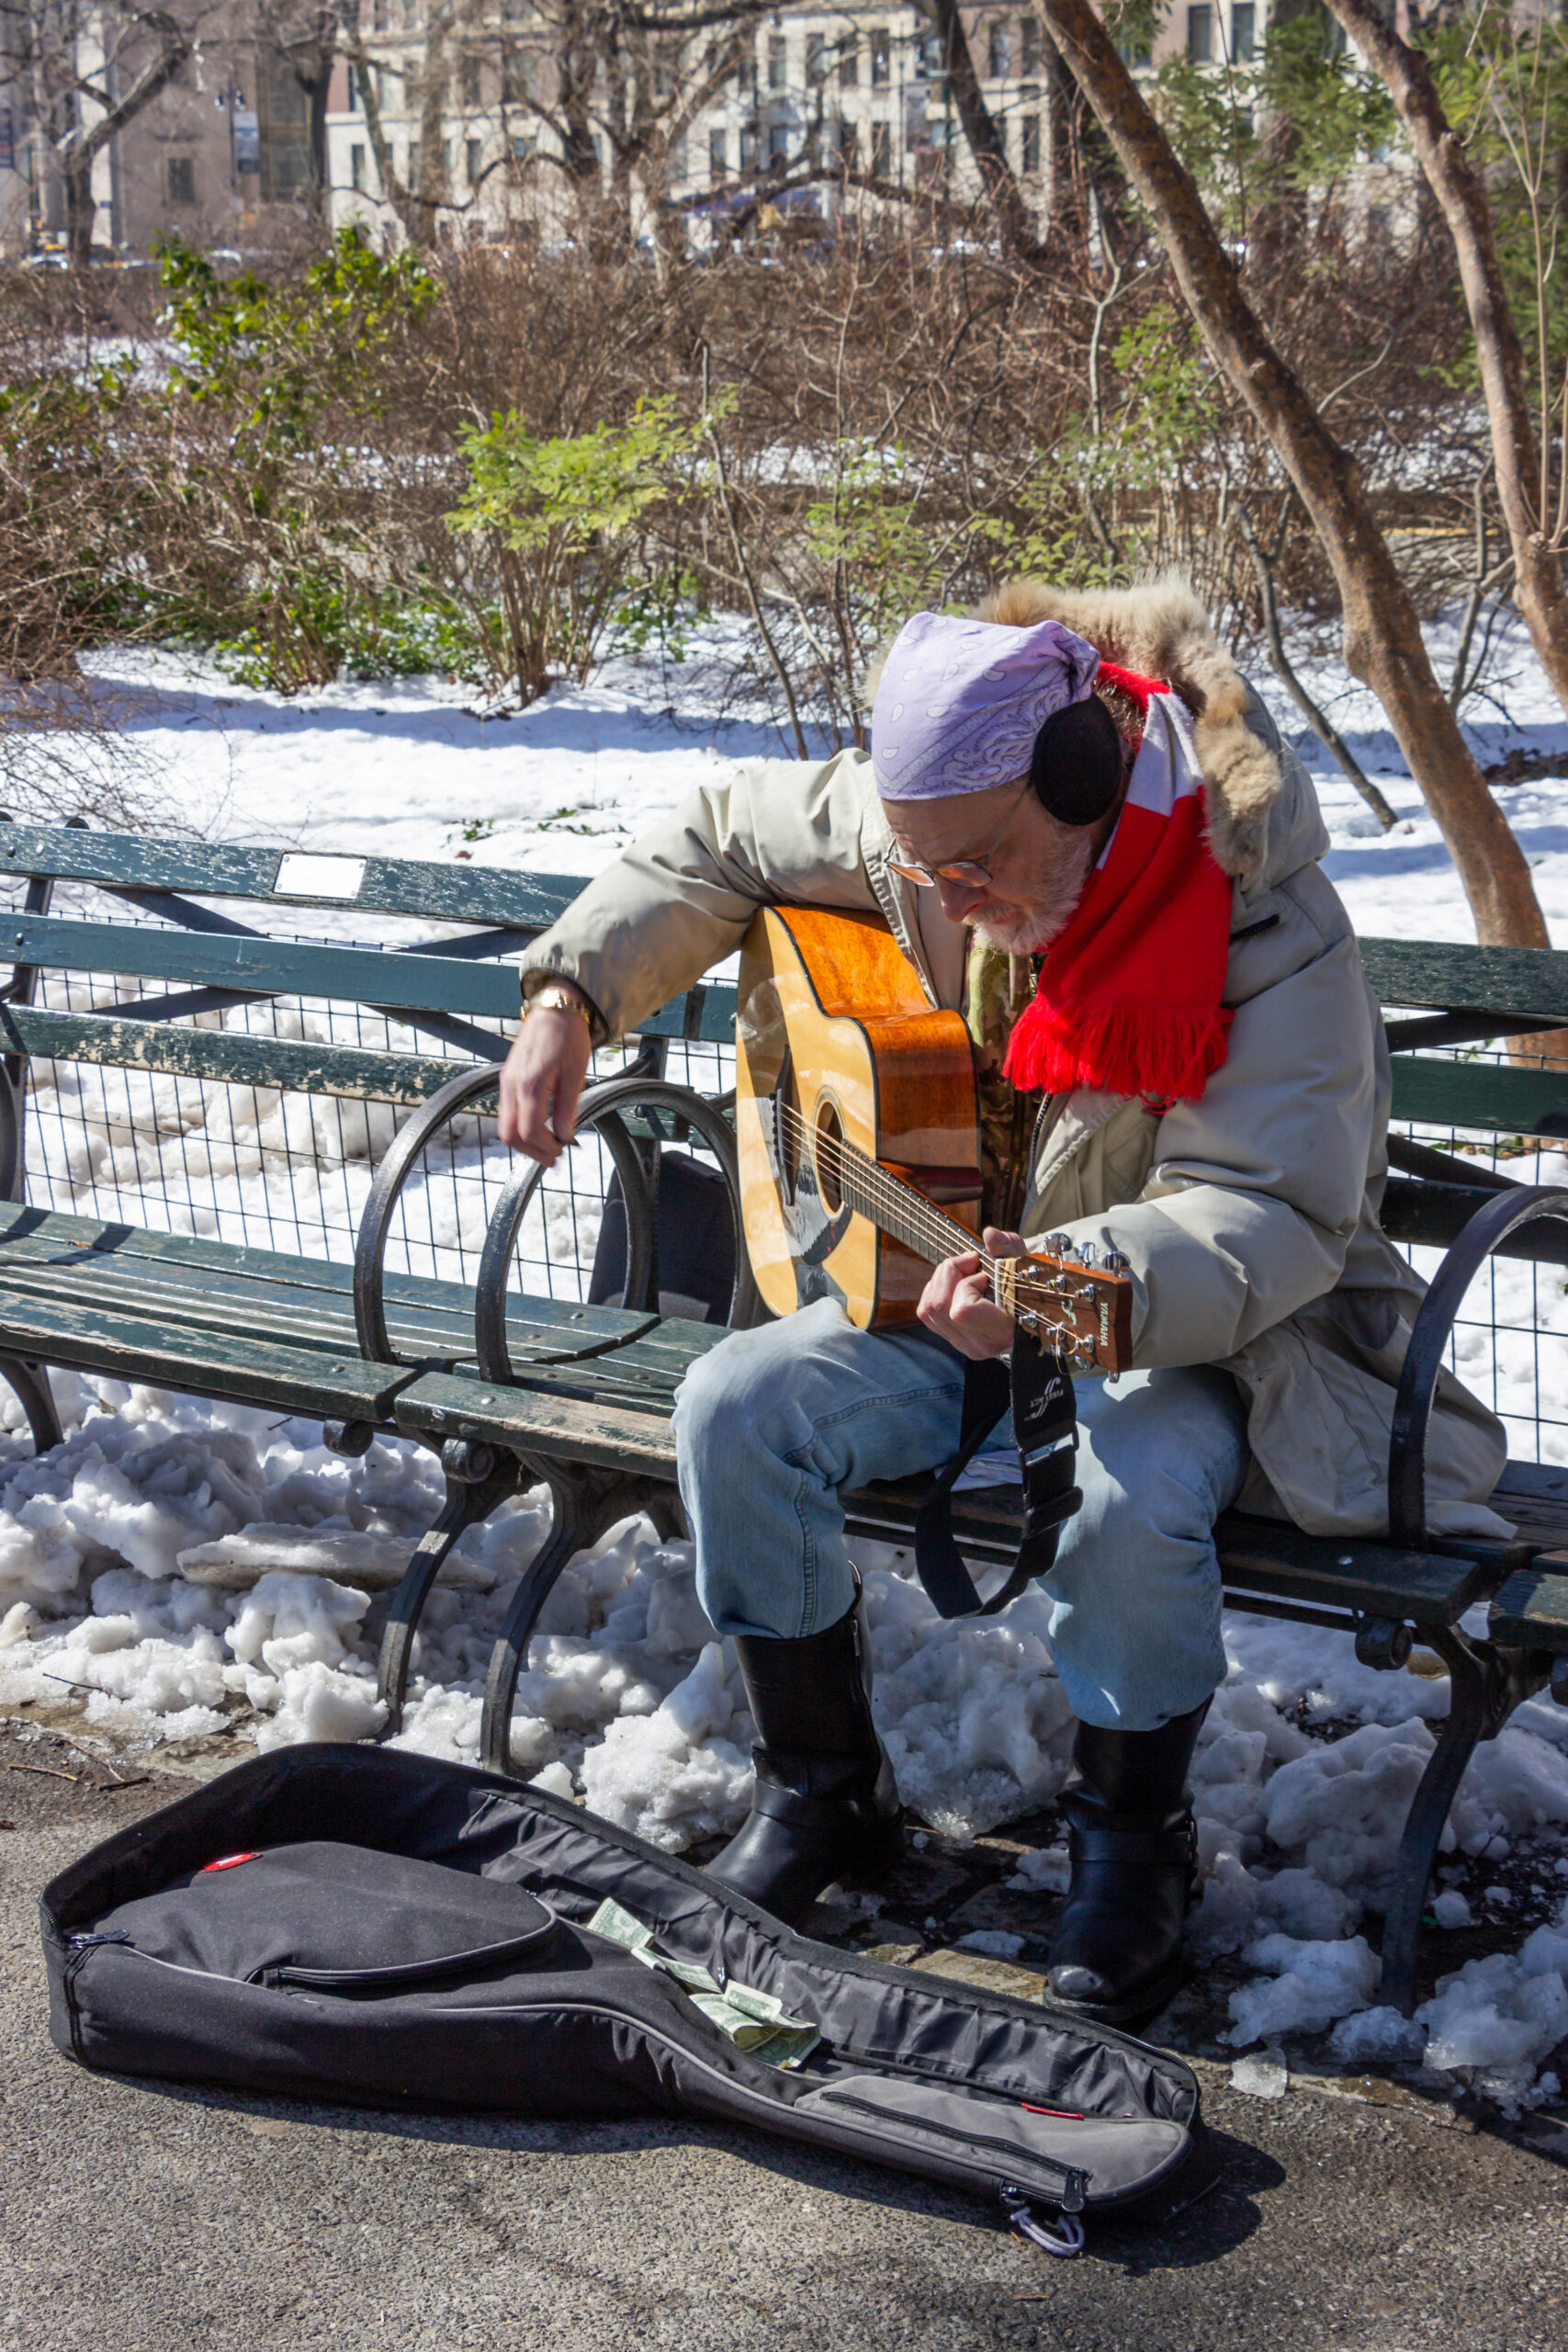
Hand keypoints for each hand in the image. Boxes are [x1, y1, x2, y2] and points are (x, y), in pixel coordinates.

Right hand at [496, 1004, 592, 1163]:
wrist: (555, 1009)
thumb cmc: (568, 1037)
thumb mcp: (576, 1073)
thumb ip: (567, 1107)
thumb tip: (565, 1135)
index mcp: (530, 1083)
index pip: (529, 1130)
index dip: (545, 1147)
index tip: (561, 1151)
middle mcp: (511, 1084)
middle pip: (510, 1134)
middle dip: (531, 1151)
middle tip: (553, 1156)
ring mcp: (505, 1081)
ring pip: (504, 1126)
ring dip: (524, 1142)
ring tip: (547, 1145)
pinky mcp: (506, 1078)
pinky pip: (506, 1112)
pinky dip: (519, 1126)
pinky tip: (538, 1127)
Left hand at [916, 1226, 1024, 1361]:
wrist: (1033, 1309)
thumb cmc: (1027, 1284)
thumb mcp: (1022, 1260)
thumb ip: (1008, 1247)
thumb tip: (990, 1236)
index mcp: (1004, 1330)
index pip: (962, 1310)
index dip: (967, 1285)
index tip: (984, 1274)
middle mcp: (982, 1344)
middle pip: (939, 1305)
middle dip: (949, 1273)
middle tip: (970, 1263)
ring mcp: (966, 1345)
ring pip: (928, 1309)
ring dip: (941, 1281)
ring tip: (964, 1273)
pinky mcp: (954, 1340)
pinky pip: (926, 1313)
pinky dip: (935, 1292)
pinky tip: (955, 1285)